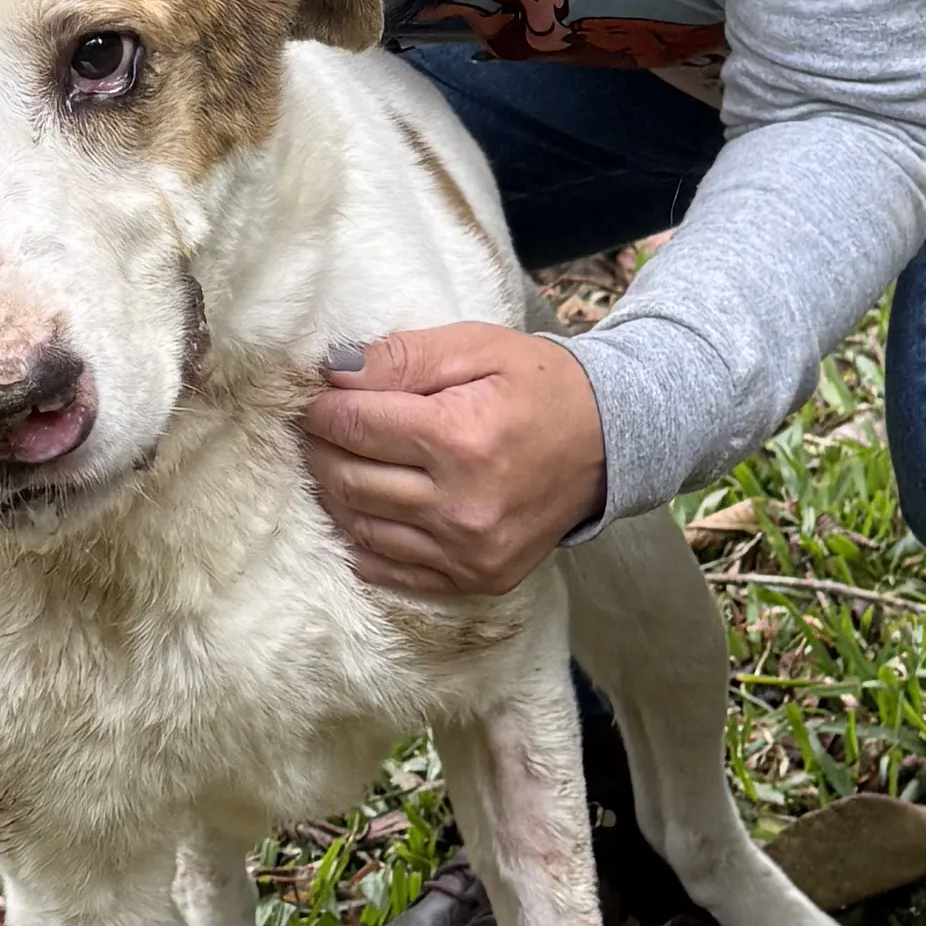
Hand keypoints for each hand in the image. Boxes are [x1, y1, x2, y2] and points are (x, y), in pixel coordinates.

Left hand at [299, 321, 607, 601]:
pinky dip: (362, 543)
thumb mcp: (477, 347)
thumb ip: (402, 356)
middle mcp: (462, 504)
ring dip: (333, 494)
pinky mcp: (478, 578)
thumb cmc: (541, 386)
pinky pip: (394, 571)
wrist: (612, 444)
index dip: (323, 409)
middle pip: (350, 479)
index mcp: (461, 438)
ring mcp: (470, 550)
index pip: (356, 426)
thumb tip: (333, 370)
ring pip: (363, 527)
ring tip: (330, 464)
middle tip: (313, 429)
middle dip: (320, 449)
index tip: (315, 398)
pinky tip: (355, 514)